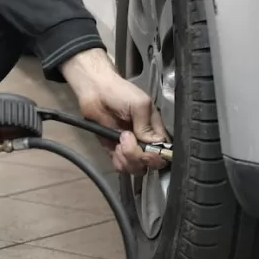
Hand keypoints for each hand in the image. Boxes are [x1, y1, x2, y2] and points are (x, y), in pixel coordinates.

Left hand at [61, 48, 167, 175]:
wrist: (95, 91)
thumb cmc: (119, 92)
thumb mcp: (139, 104)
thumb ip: (147, 125)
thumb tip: (152, 144)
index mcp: (155, 129)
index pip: (163, 151)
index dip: (156, 155)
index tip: (146, 150)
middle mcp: (144, 140)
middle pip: (150, 163)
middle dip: (138, 156)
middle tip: (126, 139)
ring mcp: (130, 147)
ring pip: (136, 168)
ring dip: (127, 158)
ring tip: (119, 141)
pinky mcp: (114, 150)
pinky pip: (121, 166)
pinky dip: (118, 161)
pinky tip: (114, 148)